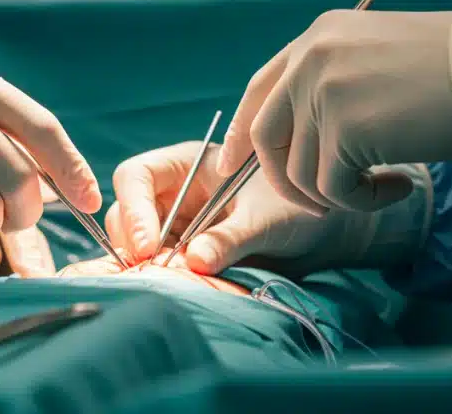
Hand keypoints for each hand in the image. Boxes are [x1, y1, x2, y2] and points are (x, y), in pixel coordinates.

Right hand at [105, 141, 401, 274]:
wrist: (324, 233)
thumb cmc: (297, 207)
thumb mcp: (265, 220)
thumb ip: (230, 237)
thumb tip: (194, 260)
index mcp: (188, 164)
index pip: (136, 177)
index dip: (134, 209)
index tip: (147, 246)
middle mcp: (176, 193)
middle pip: (128, 212)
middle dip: (136, 242)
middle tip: (155, 270)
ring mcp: (178, 225)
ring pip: (138, 243)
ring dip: (148, 263)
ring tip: (174, 279)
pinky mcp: (186, 254)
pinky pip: (160, 265)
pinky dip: (163, 277)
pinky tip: (180, 286)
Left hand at [216, 10, 451, 213]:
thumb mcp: (376, 53)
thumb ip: (333, 80)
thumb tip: (302, 132)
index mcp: (317, 37)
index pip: (260, 90)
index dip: (245, 134)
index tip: (238, 166)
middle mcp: (311, 59)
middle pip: (265, 136)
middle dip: (285, 180)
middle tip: (322, 201)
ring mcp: (324, 93)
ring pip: (300, 172)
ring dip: (338, 195)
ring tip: (382, 186)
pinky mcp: (345, 130)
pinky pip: (333, 189)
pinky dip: (361, 202)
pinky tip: (397, 187)